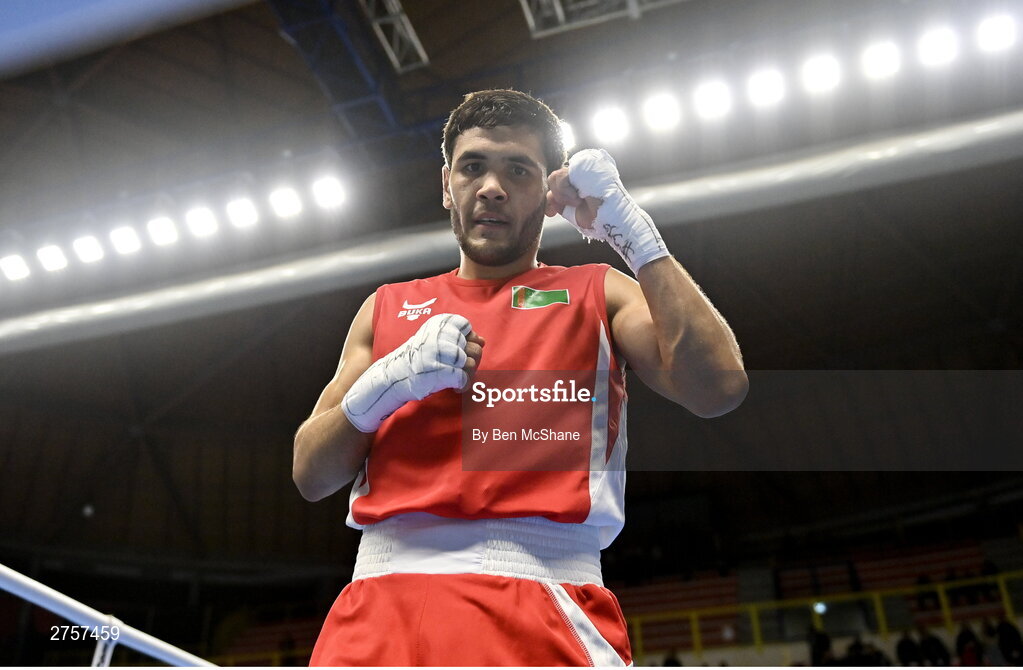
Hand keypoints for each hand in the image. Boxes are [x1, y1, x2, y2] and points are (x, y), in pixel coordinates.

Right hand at [342, 313, 483, 431]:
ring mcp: (438, 353)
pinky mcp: (438, 371)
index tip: (457, 350)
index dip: (466, 341)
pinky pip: (463, 378)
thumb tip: (482, 341)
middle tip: (458, 369)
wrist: (391, 377)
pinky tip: (454, 387)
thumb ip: (457, 337)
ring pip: (471, 363)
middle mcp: (438, 335)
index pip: (465, 326)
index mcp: (437, 323)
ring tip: (456, 379)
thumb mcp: (433, 340)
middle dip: (471, 361)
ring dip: (467, 375)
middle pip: (473, 347)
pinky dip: (461, 385)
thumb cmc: (416, 359)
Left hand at [551, 149, 669, 274]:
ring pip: (556, 177)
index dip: (554, 196)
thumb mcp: (573, 211)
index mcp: (582, 178)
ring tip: (579, 201)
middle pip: (554, 178)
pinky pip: (562, 176)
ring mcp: (586, 164)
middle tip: (574, 206)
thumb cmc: (599, 218)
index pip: (558, 181)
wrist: (614, 220)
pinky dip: (566, 191)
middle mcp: (583, 169)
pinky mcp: (586, 163)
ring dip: (564, 195)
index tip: (553, 213)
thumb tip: (548, 196)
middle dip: (558, 197)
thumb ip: (559, 202)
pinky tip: (580, 198)